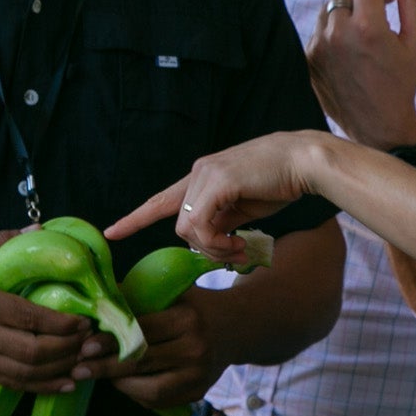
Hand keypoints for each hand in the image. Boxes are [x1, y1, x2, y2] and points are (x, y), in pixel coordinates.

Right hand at [0, 233, 90, 391]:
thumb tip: (38, 230)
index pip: (28, 318)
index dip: (62, 324)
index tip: (85, 320)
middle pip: (32, 352)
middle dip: (68, 350)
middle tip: (93, 344)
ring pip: (24, 374)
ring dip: (60, 372)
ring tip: (86, 367)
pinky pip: (11, 383)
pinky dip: (40, 386)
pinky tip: (62, 383)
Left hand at [75, 292, 223, 408]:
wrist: (235, 327)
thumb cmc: (194, 305)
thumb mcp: (172, 292)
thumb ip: (137, 295)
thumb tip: (95, 299)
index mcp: (187, 320)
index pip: (142, 333)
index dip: (111, 341)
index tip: (85, 345)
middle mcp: (195, 350)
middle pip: (142, 362)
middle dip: (105, 367)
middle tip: (78, 368)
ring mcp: (198, 376)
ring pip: (149, 388)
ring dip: (118, 384)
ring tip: (96, 375)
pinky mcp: (198, 393)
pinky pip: (159, 400)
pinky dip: (136, 393)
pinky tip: (120, 383)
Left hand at [106, 132, 321, 264]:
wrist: (303, 162)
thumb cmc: (278, 183)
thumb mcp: (242, 208)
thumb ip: (221, 221)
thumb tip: (208, 244)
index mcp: (202, 178)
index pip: (161, 200)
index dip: (136, 218)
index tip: (111, 232)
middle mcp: (198, 172)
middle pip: (179, 225)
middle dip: (204, 248)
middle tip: (233, 254)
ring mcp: (206, 174)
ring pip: (187, 228)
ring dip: (213, 248)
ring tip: (239, 249)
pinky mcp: (218, 181)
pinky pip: (201, 224)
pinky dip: (216, 242)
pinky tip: (237, 243)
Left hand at [308, 0, 415, 147]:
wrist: (378, 124)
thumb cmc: (403, 81)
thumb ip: (411, 0)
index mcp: (367, 27)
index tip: (390, 1)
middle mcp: (337, 34)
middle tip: (376, 13)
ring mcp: (318, 47)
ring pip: (327, 8)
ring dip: (345, 12)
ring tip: (362, 34)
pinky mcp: (308, 59)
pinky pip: (318, 30)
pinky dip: (333, 32)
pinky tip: (349, 51)